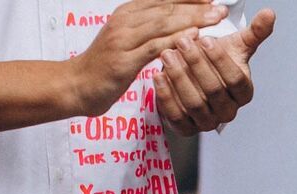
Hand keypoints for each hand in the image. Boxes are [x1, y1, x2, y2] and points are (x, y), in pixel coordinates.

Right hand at [68, 1, 229, 116]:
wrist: (76, 84)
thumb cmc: (105, 65)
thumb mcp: (126, 39)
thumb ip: (148, 29)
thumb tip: (177, 25)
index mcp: (127, 13)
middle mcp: (125, 20)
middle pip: (166, 8)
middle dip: (195, 7)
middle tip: (220, 8)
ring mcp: (123, 39)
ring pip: (162, 24)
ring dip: (191, 20)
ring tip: (214, 19)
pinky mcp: (124, 60)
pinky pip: (154, 47)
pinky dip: (174, 41)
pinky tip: (193, 40)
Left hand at [156, 8, 276, 133]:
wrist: (191, 77)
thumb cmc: (213, 59)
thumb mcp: (234, 45)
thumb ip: (254, 32)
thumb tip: (270, 13)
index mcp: (243, 92)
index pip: (236, 80)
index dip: (221, 60)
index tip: (206, 39)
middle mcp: (228, 111)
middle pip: (214, 91)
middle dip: (196, 65)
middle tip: (181, 42)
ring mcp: (207, 122)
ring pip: (195, 104)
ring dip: (180, 78)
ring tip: (166, 54)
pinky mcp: (187, 128)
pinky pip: (177, 116)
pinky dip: (166, 96)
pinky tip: (158, 75)